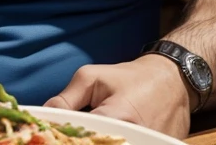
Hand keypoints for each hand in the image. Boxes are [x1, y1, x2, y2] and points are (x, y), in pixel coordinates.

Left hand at [45, 55, 191, 138]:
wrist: (171, 83)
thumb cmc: (127, 78)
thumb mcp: (92, 77)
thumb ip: (67, 99)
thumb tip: (44, 114)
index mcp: (118, 116)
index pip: (84, 137)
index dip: (64, 137)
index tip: (48, 136)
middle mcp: (136, 138)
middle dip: (79, 141)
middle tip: (64, 136)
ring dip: (95, 141)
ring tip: (84, 135)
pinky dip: (112, 143)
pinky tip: (101, 139)